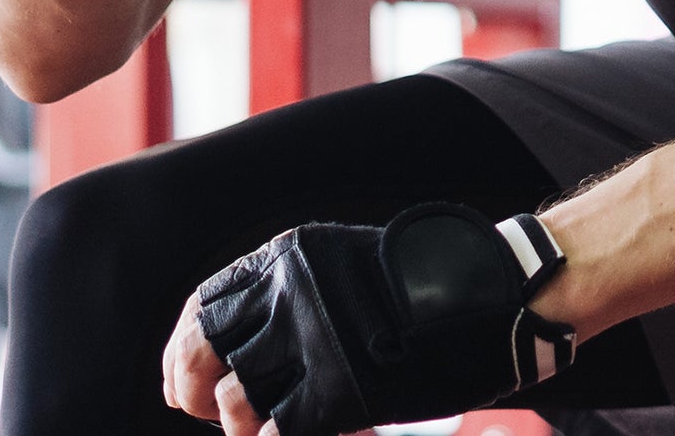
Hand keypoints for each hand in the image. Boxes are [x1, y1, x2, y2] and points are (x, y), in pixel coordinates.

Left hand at [163, 207, 572, 435]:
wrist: (490, 298)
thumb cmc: (423, 289)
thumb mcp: (346, 268)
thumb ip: (294, 296)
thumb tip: (238, 352)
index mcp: (291, 256)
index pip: (205, 302)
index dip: (183, 346)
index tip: (184, 379)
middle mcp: (293, 290)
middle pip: (205, 346)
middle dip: (192, 386)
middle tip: (202, 408)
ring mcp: (316, 340)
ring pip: (237, 396)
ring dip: (238, 421)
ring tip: (257, 426)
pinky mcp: (341, 388)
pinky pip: (278, 432)